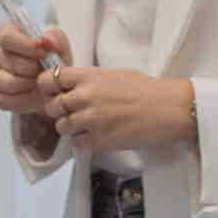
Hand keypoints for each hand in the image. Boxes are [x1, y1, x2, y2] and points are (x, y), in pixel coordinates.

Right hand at [0, 21, 73, 115]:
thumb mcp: (59, 48)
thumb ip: (55, 40)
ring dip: (26, 85)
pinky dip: (20, 100)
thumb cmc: (50, 61)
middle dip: (29, 68)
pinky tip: (30, 95)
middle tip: (43, 71)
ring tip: (39, 83)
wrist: (49, 86)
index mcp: (6, 32)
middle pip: (4, 59)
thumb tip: (46, 39)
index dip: (24, 45)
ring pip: (4, 81)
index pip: (6, 36)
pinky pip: (1, 99)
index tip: (42, 52)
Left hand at [45, 67, 195, 153]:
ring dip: (70, 127)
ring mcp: (90, 119)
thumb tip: (71, 86)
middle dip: (59, 110)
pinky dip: (82, 140)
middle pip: (52, 106)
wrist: (169, 109)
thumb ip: (89, 80)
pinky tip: (95, 135)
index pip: (49, 79)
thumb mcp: (113, 74)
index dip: (49, 87)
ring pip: (61, 126)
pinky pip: (76, 142)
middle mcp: (84, 97)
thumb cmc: (146, 89)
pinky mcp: (99, 139)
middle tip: (73, 112)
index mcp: (88, 76)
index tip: (56, 91)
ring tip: (86, 125)